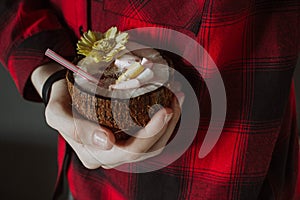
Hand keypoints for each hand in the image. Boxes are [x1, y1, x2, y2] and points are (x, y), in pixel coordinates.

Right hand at [45, 77, 182, 168]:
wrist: (64, 93)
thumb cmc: (61, 101)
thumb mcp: (57, 113)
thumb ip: (74, 128)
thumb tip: (106, 141)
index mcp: (94, 154)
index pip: (129, 152)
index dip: (151, 134)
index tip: (165, 110)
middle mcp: (110, 156)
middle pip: (146, 150)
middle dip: (166, 126)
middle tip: (176, 100)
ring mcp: (120, 148)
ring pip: (153, 145)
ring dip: (169, 124)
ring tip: (178, 98)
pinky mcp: (127, 137)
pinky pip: (151, 137)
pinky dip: (163, 122)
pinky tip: (170, 103)